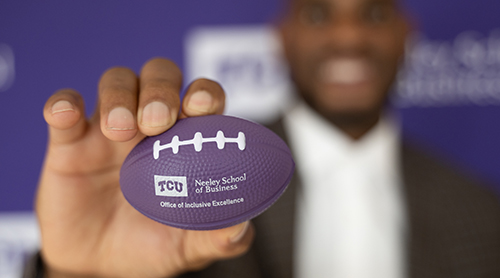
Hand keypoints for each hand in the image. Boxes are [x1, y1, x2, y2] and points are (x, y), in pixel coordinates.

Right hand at [37, 58, 253, 277]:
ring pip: (116, 81)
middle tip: (157, 121)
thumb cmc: (151, 245)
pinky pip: (63, 108)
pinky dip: (63, 103)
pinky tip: (66, 115)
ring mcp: (109, 129)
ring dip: (119, 95)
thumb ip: (216, 239)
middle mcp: (150, 126)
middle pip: (160, 76)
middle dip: (161, 88)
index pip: (202, 99)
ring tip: (119, 130)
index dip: (205, 93)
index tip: (202, 106)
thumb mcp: (187, 247)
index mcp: (185, 141)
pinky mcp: (69, 142)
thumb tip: (240, 229)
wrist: (99, 266)